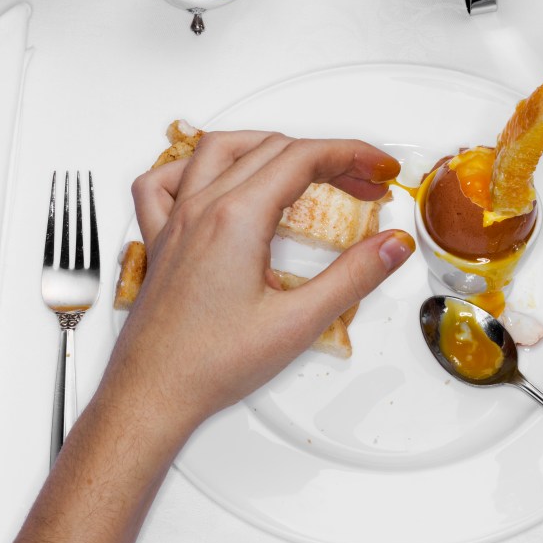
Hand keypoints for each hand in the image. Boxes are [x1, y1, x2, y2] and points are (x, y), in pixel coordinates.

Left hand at [106, 131, 414, 440]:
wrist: (151, 395)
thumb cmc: (208, 365)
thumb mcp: (298, 323)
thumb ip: (353, 278)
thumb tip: (391, 246)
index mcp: (236, 219)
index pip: (304, 158)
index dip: (351, 154)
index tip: (380, 168)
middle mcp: (202, 209)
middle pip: (272, 149)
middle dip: (326, 157)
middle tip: (363, 183)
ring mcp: (176, 222)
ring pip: (220, 150)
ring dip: (268, 146)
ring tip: (304, 164)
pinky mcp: (161, 241)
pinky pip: (164, 183)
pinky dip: (194, 168)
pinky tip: (213, 179)